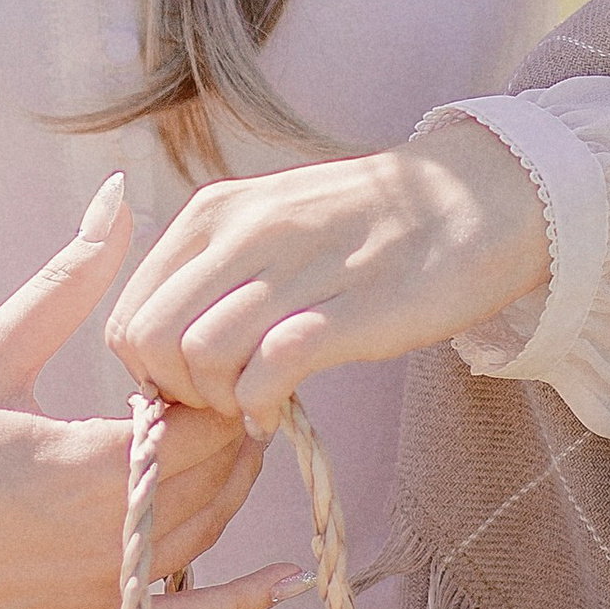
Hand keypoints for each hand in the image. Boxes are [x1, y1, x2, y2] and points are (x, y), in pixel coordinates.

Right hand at [0, 177, 298, 608]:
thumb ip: (68, 281)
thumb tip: (121, 195)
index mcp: (92, 469)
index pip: (213, 418)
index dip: (219, 379)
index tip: (193, 351)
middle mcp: (112, 544)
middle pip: (222, 476)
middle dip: (228, 424)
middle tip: (209, 383)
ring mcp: (102, 599)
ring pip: (207, 536)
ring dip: (223, 486)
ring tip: (212, 435)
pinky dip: (238, 600)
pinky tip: (283, 577)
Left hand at [102, 117, 553, 430]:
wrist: (478, 196)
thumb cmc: (368, 223)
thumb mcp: (271, 221)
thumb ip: (215, 269)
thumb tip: (167, 341)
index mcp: (216, 212)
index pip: (131, 308)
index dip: (147, 367)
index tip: (188, 385)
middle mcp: (246, 232)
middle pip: (152, 339)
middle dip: (173, 393)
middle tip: (216, 404)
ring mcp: (301, 267)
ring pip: (201, 355)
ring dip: (217, 403)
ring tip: (250, 406)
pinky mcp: (355, 309)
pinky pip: (270, 368)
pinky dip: (260, 406)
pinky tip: (277, 412)